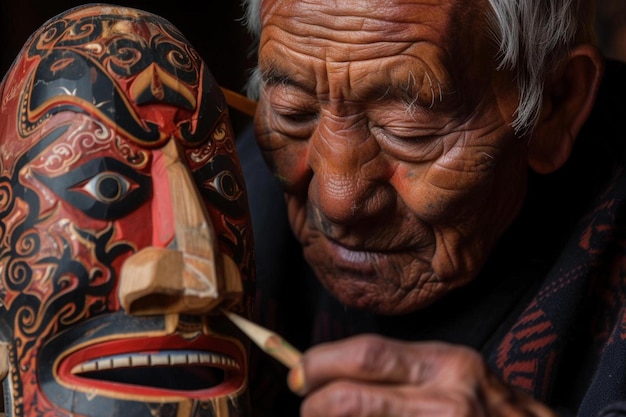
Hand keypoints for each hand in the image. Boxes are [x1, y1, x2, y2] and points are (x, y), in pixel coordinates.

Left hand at [287, 334, 556, 416]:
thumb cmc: (492, 412)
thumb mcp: (456, 374)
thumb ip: (403, 372)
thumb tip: (335, 375)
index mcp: (447, 365)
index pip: (366, 354)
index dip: (322, 363)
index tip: (302, 373)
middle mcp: (446, 399)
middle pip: (349, 396)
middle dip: (313, 402)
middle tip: (305, 404)